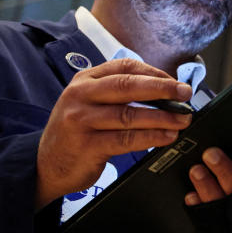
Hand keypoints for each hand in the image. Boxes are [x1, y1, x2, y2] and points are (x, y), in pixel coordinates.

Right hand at [36, 58, 191, 208]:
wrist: (45, 165)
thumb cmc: (78, 132)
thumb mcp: (91, 104)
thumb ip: (120, 95)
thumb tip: (166, 92)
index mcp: (85, 80)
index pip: (125, 67)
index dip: (155, 73)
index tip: (176, 82)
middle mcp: (80, 95)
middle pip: (128, 86)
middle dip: (163, 89)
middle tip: (186, 94)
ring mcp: (81, 120)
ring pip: (129, 114)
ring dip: (162, 117)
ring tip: (183, 120)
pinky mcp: (87, 145)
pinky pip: (126, 139)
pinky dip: (150, 137)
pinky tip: (167, 137)